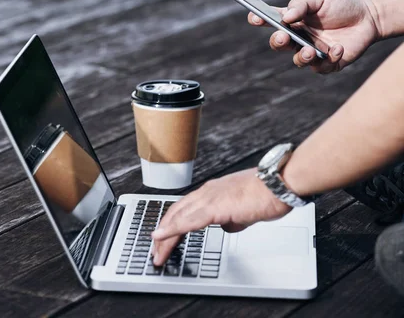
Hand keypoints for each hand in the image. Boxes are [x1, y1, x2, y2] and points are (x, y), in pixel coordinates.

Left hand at [150, 168, 291, 265]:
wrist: (280, 183)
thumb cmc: (268, 193)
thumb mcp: (244, 211)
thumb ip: (231, 219)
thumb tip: (226, 226)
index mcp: (212, 192)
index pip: (184, 209)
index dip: (171, 224)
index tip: (164, 238)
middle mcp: (206, 192)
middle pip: (175, 213)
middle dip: (163, 234)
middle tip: (155, 250)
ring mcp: (209, 198)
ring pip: (177, 217)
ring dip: (164, 236)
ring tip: (157, 252)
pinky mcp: (214, 206)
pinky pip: (188, 220)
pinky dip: (172, 229)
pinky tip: (162, 237)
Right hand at [248, 0, 379, 73]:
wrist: (369, 17)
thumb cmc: (341, 4)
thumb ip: (302, 3)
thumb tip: (286, 17)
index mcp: (292, 21)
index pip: (270, 21)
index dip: (259, 19)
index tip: (254, 17)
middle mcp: (298, 38)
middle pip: (279, 44)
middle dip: (278, 42)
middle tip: (284, 37)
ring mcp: (312, 52)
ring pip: (298, 60)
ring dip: (301, 57)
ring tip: (310, 51)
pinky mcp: (328, 63)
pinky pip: (322, 67)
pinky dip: (329, 59)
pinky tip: (338, 48)